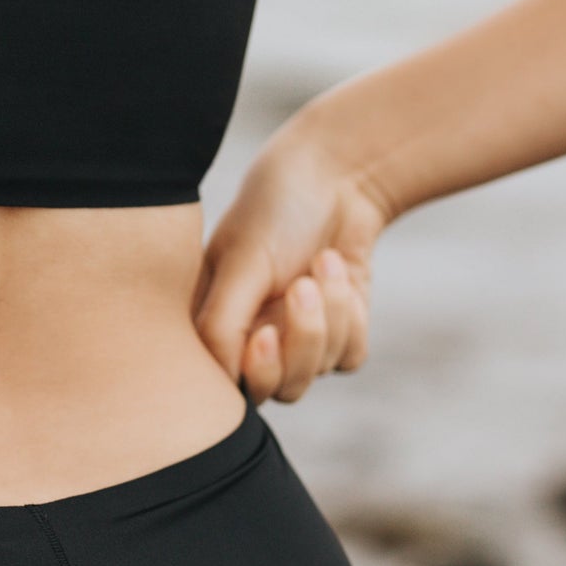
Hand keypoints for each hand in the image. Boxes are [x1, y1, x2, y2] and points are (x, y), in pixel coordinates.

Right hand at [193, 124, 390, 404]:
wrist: (338, 177)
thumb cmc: (274, 213)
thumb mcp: (239, 265)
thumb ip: (218, 327)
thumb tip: (222, 382)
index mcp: (211, 325)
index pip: (227, 386)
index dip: (253, 370)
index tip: (264, 332)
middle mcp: (250, 340)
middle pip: (279, 388)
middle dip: (301, 339)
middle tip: (302, 286)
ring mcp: (295, 341)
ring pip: (318, 372)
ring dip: (332, 316)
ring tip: (324, 263)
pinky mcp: (337, 335)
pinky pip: (349, 358)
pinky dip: (353, 319)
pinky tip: (340, 273)